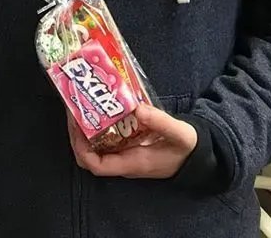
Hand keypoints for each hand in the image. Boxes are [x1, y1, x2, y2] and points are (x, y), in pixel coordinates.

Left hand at [67, 105, 197, 179]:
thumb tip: (137, 108)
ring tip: (81, 103)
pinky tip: (99, 106)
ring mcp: (124, 154)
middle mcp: (124, 161)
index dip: (81, 148)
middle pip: (89, 157)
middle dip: (76, 135)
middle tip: (73, 109)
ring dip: (84, 128)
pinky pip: (105, 139)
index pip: (97, 165)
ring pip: (94, 147)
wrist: (196, 154)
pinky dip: (98, 124)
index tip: (75, 124)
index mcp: (132, 163)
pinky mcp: (127, 145)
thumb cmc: (187, 148)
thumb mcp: (179, 134)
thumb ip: (160, 122)